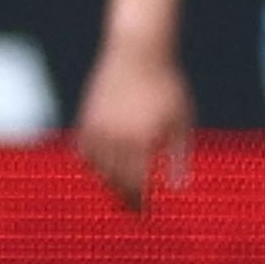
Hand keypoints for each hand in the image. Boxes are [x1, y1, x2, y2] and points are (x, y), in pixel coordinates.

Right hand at [73, 43, 193, 211]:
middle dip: (123, 195)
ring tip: (117, 188)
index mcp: (140, 141)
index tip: (143, 213)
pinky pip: (83, 149)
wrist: (138, 51)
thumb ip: (178, 155)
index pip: (136, 182)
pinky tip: (100, 166)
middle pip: (114, 179)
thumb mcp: (181, 120)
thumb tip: (176, 187)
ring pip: (96, 166)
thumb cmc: (167, 85)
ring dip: (107, 180)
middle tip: (131, 206)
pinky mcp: (86, 116)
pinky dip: (90, 161)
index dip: (139, 201)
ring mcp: (97, 127)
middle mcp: (115, 137)